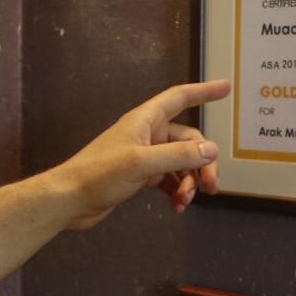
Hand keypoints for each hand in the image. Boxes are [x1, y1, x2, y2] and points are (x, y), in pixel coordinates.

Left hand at [50, 80, 230, 228]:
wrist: (70, 200)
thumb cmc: (99, 174)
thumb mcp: (141, 163)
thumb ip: (178, 156)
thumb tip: (211, 149)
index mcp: (145, 121)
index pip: (179, 98)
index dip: (203, 92)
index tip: (226, 88)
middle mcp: (147, 135)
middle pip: (188, 141)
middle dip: (201, 163)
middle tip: (210, 187)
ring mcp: (144, 156)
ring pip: (180, 163)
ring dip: (189, 182)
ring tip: (186, 201)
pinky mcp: (141, 177)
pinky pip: (169, 179)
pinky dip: (177, 191)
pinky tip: (177, 206)